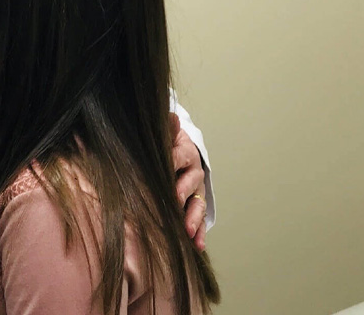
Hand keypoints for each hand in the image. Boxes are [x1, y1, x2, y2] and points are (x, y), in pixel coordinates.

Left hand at [170, 113, 207, 251]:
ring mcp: (196, 191)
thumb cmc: (165, 145)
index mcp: (184, 152)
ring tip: (186, 230)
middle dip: (183, 192)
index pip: (179, 156)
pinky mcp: (195, 207)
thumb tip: (170, 116)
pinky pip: (199, 222)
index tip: (166, 167)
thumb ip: (166, 129)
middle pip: (191, 182)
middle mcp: (194, 172)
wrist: (177, 154)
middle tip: (174, 201)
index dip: (173, 161)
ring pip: (197, 205)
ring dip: (193, 217)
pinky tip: (197, 246)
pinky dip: (199, 233)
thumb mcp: (164, 135)